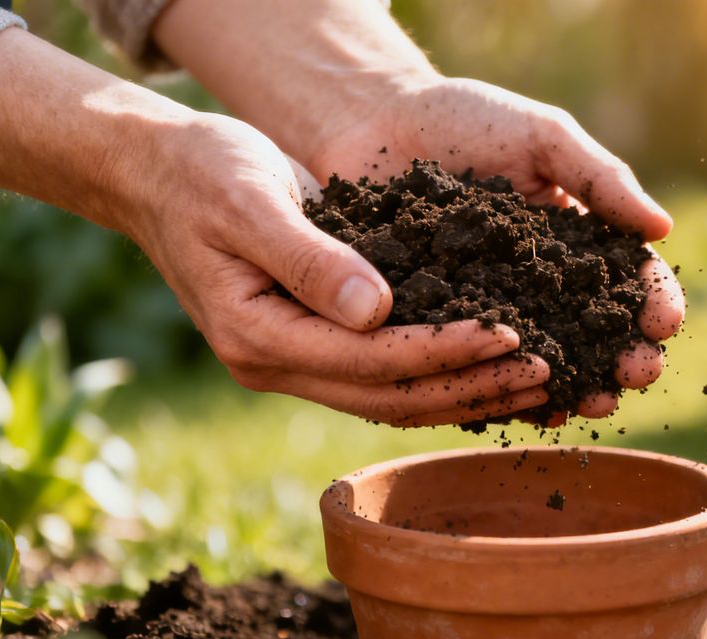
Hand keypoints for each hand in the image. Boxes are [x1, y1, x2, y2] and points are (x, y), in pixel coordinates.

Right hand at [124, 113, 550, 425]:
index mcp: (257, 337)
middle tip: (547, 371)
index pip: (371, 362)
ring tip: (537, 383)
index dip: (444, 352)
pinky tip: (495, 372)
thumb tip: (376, 311)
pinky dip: (444, 377)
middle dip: (471, 386)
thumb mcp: (249, 200)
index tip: (510, 335)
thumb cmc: (201, 172)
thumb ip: (310, 258)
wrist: (159, 172)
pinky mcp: (314, 347)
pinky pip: (388, 377)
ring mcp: (294, 363)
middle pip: (392, 397)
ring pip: (395, 398)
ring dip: (466, 393)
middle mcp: (276, 365)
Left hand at [307, 77, 685, 418]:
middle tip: (636, 373)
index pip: (630, 278)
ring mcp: (497, 312)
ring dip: (577, 386)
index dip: (653, 302)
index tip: (663, 323)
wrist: (372, 123)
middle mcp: (545, 286)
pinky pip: (483, 370)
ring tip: (592, 403)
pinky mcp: (447, 330)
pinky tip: (534, 410)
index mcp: (578, 241)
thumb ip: (600, 178)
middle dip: (624, 356)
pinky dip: (511, 394)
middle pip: (598, 332)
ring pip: (548, 360)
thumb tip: (662, 229)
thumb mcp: (543, 138)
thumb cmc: (464, 120)